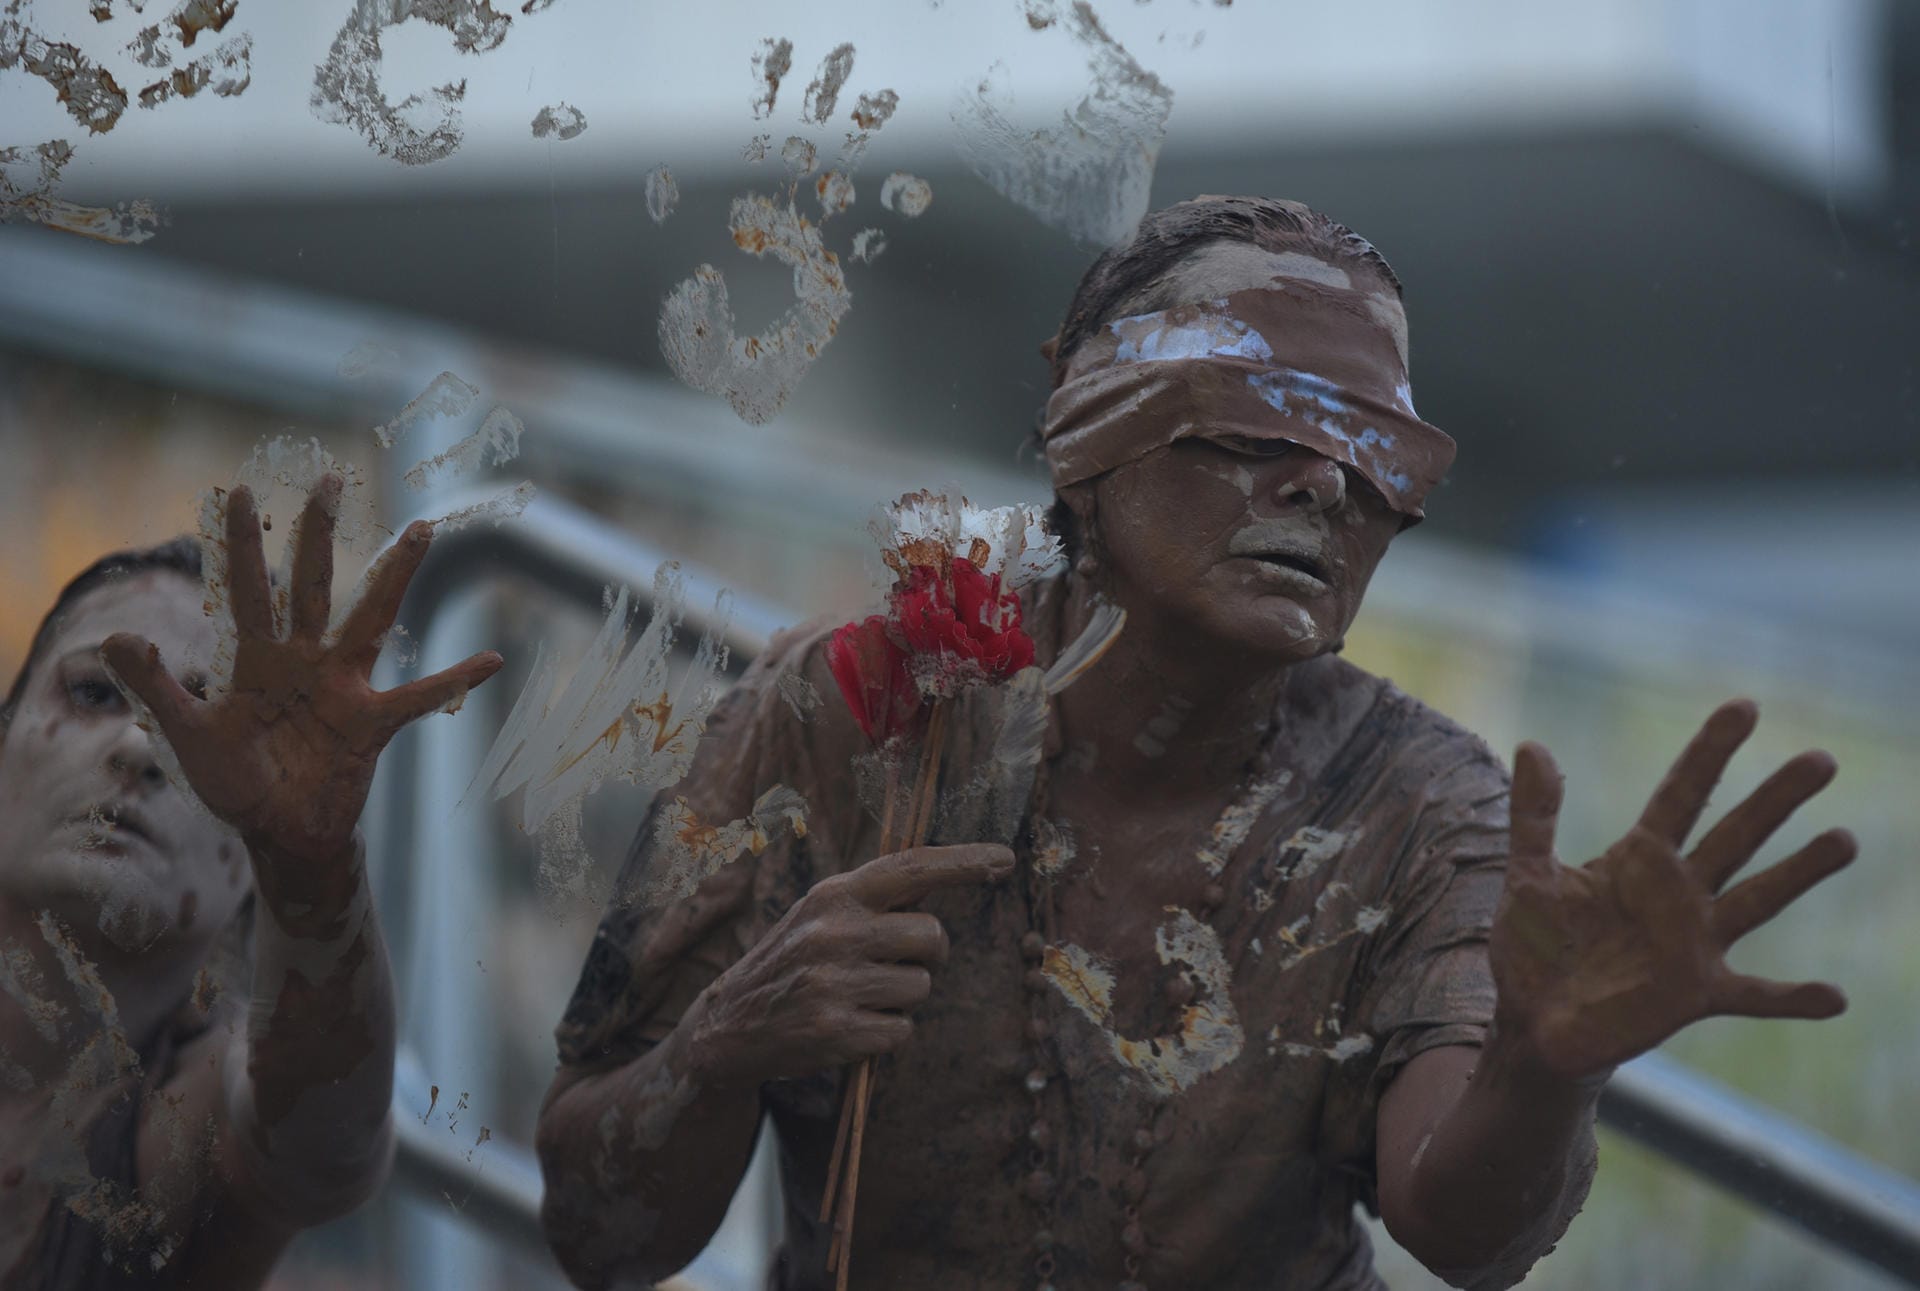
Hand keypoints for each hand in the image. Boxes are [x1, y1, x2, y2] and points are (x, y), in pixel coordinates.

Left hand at [101, 476, 502, 899]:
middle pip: (314, 582)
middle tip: (328, 479)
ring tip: (420, 528)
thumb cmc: (236, 783)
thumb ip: (155, 687)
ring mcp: (343, 685)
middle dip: (318, 532)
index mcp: (257, 659)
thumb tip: (112, 636)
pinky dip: (456, 680)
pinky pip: (421, 696)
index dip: (242, 544)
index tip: (238, 490)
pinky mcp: (372, 720)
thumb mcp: (189, 735)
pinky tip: (493, 660)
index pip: (248, 590)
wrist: (280, 833)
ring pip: (372, 616)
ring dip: (396, 573)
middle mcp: (304, 659)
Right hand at [687, 843, 1013, 1086]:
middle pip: (932, 937)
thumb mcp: (821, 915)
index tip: (1004, 859)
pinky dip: (886, 1034)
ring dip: (902, 999)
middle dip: (928, 955)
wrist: (726, 1027)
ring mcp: (833, 983)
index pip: (910, 868)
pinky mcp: (836, 1033)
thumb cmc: (791, 964)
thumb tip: (945, 880)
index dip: (962, 861)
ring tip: (859, 998)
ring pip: (921, 988)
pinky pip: (902, 1031)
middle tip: (894, 964)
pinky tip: (851, 1027)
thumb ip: (874, 901)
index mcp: (833, 896)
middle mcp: (833, 933)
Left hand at [1488, 699, 1854, 1084]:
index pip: (1682, 793)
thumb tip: (1534, 744)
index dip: (1711, 751)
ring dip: (1799, 872)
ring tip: (1845, 839)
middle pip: (1735, 835)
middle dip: (1774, 798)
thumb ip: (1534, 816)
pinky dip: (1791, 998)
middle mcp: (1676, 894)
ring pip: (1757, 899)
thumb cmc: (1535, 946)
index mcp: (1638, 859)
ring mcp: (1692, 943)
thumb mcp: (1528, 875)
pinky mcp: (1694, 993)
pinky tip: (1834, 998)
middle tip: (1822, 759)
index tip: (1746, 706)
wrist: (1533, 1021)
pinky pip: (1753, 996)